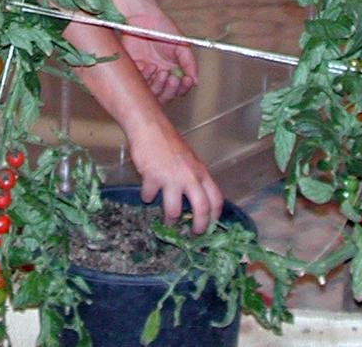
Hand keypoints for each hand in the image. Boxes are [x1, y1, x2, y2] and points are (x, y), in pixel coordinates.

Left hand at [122, 13, 196, 103]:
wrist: (142, 18)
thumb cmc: (163, 29)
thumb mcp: (181, 45)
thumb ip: (189, 63)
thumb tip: (195, 82)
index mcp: (173, 71)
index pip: (179, 89)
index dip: (183, 88)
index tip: (186, 80)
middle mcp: (160, 76)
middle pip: (165, 96)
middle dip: (170, 90)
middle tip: (172, 77)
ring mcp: (146, 75)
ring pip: (152, 92)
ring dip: (157, 84)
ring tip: (158, 69)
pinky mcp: (133, 71)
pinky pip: (138, 82)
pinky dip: (143, 75)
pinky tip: (145, 64)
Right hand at [128, 118, 222, 233]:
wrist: (150, 127)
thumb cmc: (169, 143)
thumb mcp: (189, 160)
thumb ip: (193, 178)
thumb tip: (194, 201)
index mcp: (201, 172)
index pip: (216, 199)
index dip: (215, 216)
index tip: (211, 226)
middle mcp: (190, 177)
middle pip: (201, 208)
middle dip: (198, 226)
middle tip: (194, 234)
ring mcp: (171, 178)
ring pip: (174, 210)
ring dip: (170, 219)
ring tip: (167, 222)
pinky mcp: (152, 178)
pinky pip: (149, 196)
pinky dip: (146, 197)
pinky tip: (146, 193)